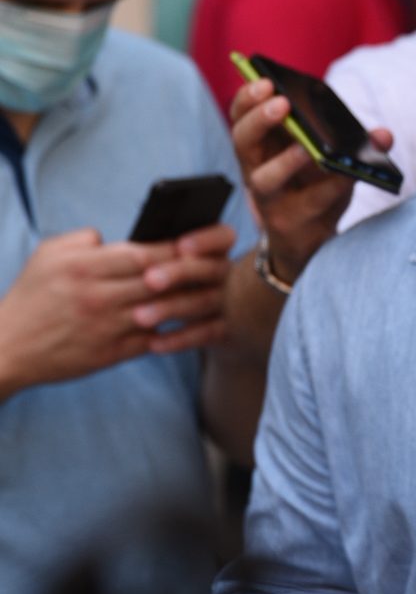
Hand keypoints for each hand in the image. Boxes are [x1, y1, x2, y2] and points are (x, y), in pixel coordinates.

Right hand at [0, 228, 216, 397]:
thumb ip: (84, 239)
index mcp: (83, 266)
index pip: (143, 252)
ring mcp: (105, 327)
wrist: (7, 348)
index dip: (176, 247)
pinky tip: (192, 324)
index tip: (197, 242)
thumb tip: (116, 238)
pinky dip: (175, 332)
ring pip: (161, 311)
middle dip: (191, 270)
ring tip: (212, 291)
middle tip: (216, 263)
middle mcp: (97, 295)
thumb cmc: (31, 297)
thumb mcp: (48, 254)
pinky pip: (152, 341)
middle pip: (158, 280)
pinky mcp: (110, 354)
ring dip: (189, 301)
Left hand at [133, 220, 235, 355]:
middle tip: (150, 280)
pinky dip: (181, 339)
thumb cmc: (170, 281)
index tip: (181, 246)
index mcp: (211, 248)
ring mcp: (227, 302)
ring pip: (203, 302)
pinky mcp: (224, 330)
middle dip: (178, 273)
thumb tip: (94, 239)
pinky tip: (155, 344)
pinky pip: (206, 334)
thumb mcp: (167, 259)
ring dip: (171, 308)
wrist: (219, 321)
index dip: (204, 239)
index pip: (221, 236)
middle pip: (209, 268)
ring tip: (140, 316)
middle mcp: (224, 272)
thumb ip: (139, 246)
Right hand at [230, 76, 393, 284]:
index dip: (247, 97)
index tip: (262, 79)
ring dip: (285, 160)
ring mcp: (268, 199)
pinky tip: (345, 176)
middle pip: (242, 141)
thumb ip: (353, 143)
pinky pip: (306, 203)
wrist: (310, 241)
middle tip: (281, 103)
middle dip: (259, 119)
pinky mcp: (287, 223)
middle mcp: (256, 169)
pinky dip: (328, 188)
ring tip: (306, 148)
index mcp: (262, 145)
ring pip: (263, 179)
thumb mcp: (330, 159)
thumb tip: (384, 135)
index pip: (241, 116)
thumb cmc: (315, 190)